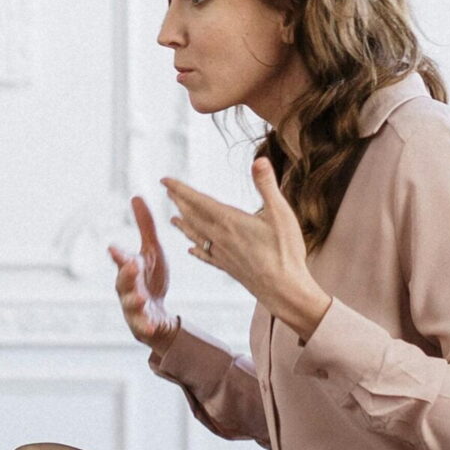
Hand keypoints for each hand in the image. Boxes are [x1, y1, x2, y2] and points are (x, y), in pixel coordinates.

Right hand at [109, 195, 179, 354]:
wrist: (155, 315)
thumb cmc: (150, 279)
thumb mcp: (151, 250)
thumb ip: (144, 226)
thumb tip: (136, 196)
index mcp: (129, 268)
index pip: (122, 259)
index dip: (119, 255)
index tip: (114, 248)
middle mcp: (127, 287)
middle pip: (123, 280)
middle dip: (127, 274)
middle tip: (131, 265)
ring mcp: (133, 306)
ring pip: (130, 303)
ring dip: (135, 300)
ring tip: (141, 298)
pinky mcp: (142, 323)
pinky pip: (143, 325)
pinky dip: (146, 325)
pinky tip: (151, 327)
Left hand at [160, 157, 331, 341]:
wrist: (284, 290)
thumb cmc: (285, 251)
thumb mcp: (280, 213)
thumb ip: (267, 186)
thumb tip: (259, 160)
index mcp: (229, 221)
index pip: (198, 200)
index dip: (180, 189)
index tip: (164, 180)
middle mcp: (220, 237)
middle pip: (193, 216)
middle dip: (179, 202)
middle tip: (168, 192)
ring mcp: (222, 254)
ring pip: (196, 235)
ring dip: (184, 225)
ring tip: (173, 219)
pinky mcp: (228, 267)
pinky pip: (206, 255)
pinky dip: (197, 249)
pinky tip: (191, 249)